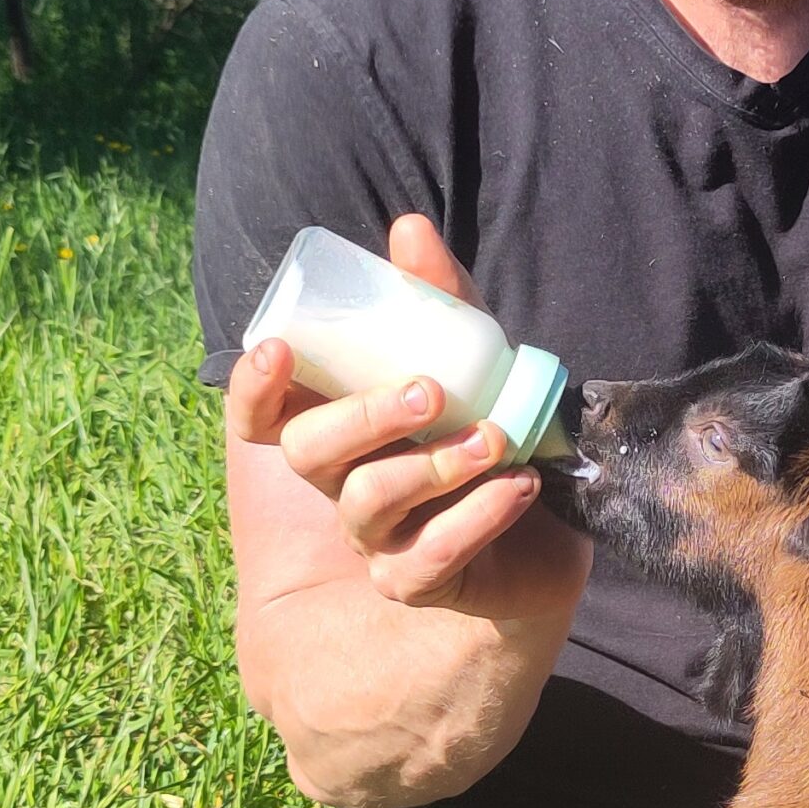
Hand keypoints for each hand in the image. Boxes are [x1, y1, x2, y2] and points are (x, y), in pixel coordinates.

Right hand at [225, 214, 592, 622]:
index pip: (264, 415)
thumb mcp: (475, 358)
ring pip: (368, 503)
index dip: (253, 387)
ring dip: (432, 467)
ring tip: (494, 440)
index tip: (277, 348)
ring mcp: (375, 537)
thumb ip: (443, 300)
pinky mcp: (419, 580)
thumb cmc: (492, 428)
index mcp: (340, 428)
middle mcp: (342, 482)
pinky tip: (520, 486)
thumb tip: (408, 226)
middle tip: (430, 392)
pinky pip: (429, 557)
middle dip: (362, 417)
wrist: (555, 521)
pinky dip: (477, 517)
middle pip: (309, 453)